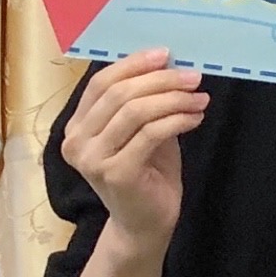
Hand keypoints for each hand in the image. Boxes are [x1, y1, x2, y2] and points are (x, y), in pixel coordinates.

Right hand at [63, 49, 205, 251]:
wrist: (144, 222)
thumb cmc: (145, 172)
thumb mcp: (141, 129)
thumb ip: (143, 100)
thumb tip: (166, 62)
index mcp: (77, 126)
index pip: (101, 83)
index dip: (133, 64)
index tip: (166, 54)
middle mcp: (76, 142)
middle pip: (119, 94)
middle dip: (161, 80)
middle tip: (194, 77)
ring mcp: (92, 159)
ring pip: (135, 111)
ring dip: (174, 99)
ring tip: (200, 98)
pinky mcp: (116, 173)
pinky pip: (150, 133)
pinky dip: (177, 119)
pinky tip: (195, 118)